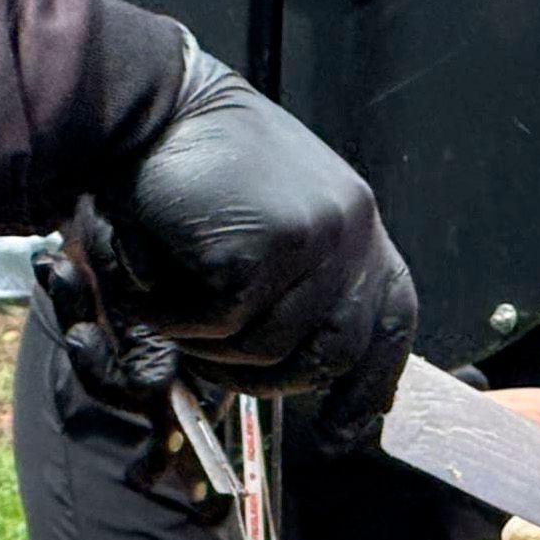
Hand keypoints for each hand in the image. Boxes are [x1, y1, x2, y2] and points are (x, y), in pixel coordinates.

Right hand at [92, 41, 417, 426]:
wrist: (146, 106)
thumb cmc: (188, 171)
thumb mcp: (261, 224)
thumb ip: (294, 284)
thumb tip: (316, 371)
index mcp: (357, 225)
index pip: (392, 317)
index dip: (373, 382)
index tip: (349, 433)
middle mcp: (352, 230)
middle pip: (329, 353)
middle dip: (266, 378)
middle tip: (204, 356)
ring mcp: (317, 238)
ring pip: (267, 348)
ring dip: (206, 343)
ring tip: (172, 295)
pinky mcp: (267, 247)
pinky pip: (221, 325)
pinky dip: (176, 316)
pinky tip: (158, 273)